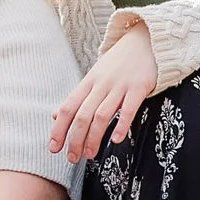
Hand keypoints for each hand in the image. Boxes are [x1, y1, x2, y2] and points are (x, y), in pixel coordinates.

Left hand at [50, 22, 161, 159]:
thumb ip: (77, 97)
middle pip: (83, 115)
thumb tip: (55, 116)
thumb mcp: (94, 76)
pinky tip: (116, 140)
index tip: (54, 148)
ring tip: (90, 154)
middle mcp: (101, 84)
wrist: (145, 40)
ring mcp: (120, 86)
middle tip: (73, 158)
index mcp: (88, 82)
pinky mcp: (139, 87)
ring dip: (94, 137)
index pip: (68, 107)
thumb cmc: (118, 63)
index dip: (59, 129)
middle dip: (75, 139)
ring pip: (102, 115)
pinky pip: (129, 108)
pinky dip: (121, 124)